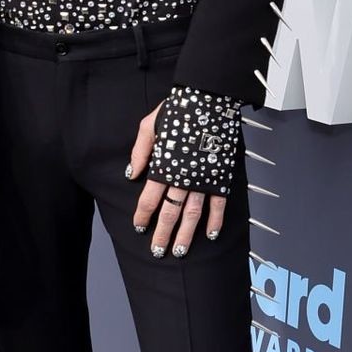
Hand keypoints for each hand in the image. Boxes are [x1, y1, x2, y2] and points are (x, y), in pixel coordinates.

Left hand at [126, 102, 225, 256]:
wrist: (208, 99)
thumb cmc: (176, 109)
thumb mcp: (148, 126)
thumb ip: (140, 153)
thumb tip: (131, 175)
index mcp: (163, 167)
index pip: (150, 199)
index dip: (143, 216)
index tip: (138, 228)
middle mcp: (182, 178)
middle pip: (170, 213)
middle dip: (162, 234)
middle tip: (158, 251)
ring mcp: (203, 179)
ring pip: (192, 214)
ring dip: (186, 234)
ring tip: (179, 251)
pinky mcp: (220, 176)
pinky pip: (218, 204)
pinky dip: (215, 221)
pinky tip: (210, 235)